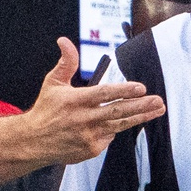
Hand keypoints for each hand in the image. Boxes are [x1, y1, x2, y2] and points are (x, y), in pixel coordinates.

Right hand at [26, 37, 166, 164]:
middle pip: (117, 112)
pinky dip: (115, 128)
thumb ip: (66, 62)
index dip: (123, 91)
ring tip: (157, 109)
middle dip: (140, 106)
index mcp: (74, 101)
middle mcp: (83, 119)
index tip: (141, 88)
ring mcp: (88, 136)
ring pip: (120, 125)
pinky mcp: (91, 149)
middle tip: (158, 100)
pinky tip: (121, 122)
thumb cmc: (46, 110)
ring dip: (140, 117)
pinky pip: (109, 136)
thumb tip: (64, 41)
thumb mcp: (53, 83)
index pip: (103, 94)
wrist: (33, 142)